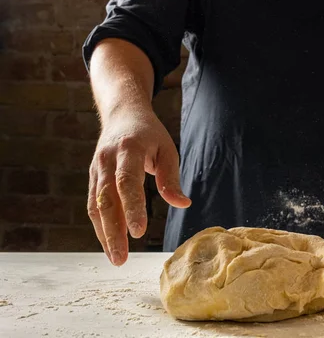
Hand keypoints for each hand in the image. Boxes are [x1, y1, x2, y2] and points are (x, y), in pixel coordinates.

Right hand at [88, 107, 190, 265]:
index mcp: (128, 149)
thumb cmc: (149, 134)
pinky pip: (94, 205)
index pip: (127, 181)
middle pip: (107, 199)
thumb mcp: (167, 149)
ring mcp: (96, 169)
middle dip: (113, 231)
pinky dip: (101, 226)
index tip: (138, 232)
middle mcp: (106, 160)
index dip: (132, 207)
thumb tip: (182, 204)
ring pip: (96, 206)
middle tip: (122, 257)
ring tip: (117, 258)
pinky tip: (111, 244)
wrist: (122, 115)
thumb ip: (171, 178)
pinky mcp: (93, 178)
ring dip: (104, 234)